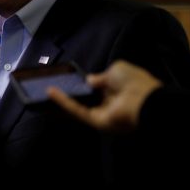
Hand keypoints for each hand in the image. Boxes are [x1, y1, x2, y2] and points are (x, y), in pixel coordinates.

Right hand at [47, 60, 162, 132]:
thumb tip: (89, 80)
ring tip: (45, 88)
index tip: (70, 77)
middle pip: (86, 98)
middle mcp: (108, 102)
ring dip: (62, 98)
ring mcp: (101, 113)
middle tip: (54, 83)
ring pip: (78, 106)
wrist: (144, 101)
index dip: (85, 82)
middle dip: (71, 91)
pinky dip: (63, 102)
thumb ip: (100, 75)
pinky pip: (78, 111)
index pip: (98, 86)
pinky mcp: (95, 121)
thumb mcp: (116, 69)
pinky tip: (51, 92)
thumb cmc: (134, 81)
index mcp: (117, 88)